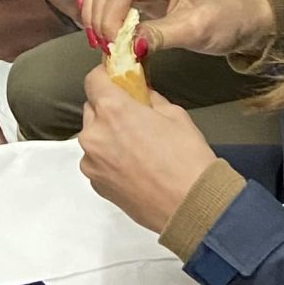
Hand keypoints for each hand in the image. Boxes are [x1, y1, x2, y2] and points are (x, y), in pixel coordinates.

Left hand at [78, 78, 219, 236]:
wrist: (192, 207)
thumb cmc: (187, 159)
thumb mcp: (174, 114)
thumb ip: (149, 98)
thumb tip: (139, 92)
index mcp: (112, 110)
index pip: (93, 80)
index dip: (105, 77)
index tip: (116, 80)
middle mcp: (94, 134)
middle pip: (92, 109)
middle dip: (109, 108)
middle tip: (134, 116)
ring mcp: (92, 163)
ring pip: (93, 137)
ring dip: (108, 135)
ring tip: (138, 148)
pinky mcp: (96, 185)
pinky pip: (97, 162)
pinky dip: (109, 159)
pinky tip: (135, 167)